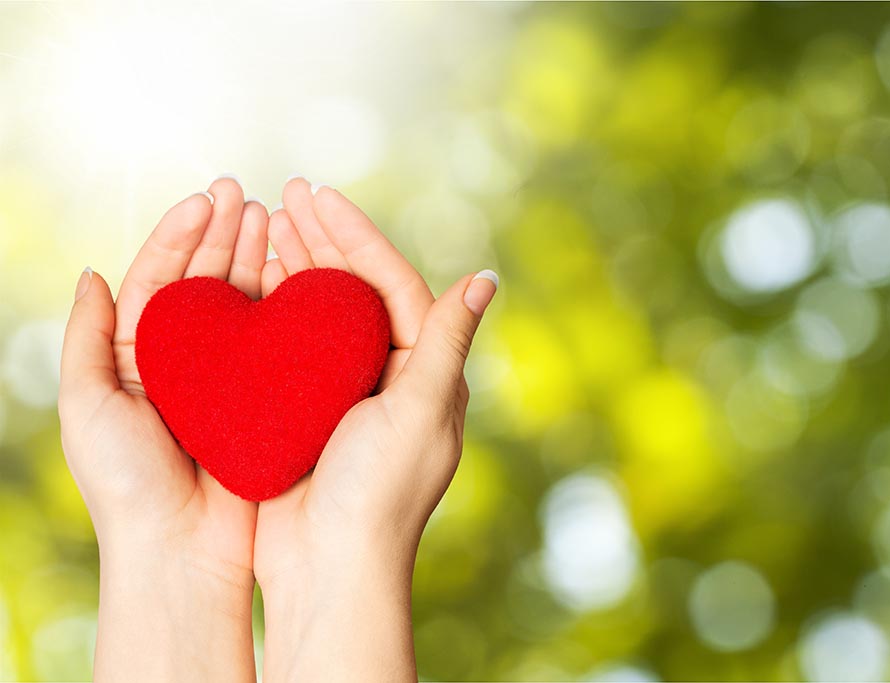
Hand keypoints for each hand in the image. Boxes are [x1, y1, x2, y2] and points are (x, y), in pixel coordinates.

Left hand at [58, 178, 268, 681]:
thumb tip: (92, 274)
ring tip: (273, 217)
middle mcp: (184, 362)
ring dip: (254, 258)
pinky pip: (274, 342)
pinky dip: (283, 305)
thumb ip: (85, 339)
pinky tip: (297, 273)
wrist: (181, 550)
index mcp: (136, 357)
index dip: (181, 236)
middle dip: (223, 235)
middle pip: (204, 282)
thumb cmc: (127, 484)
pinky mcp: (264, 399)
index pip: (159, 279)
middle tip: (246, 195)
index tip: (208, 199)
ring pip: (242, 305)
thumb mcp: (87, 405)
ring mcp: (227, 379)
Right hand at [253, 178, 497, 681]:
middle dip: (321, 240)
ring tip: (263, 222)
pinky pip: (287, 348)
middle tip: (285, 193)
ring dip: (293, 267)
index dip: (356, 236)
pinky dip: (270, 312)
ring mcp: (342, 392)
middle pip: (351, 291)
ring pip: (316, 314)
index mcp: (423, 370)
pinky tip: (248, 281)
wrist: (330, 568)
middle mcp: (386, 374)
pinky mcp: (304, 411)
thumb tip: (485, 276)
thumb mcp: (421, 409)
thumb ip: (447, 341)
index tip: (320, 195)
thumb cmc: (382, 492)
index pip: (389, 284)